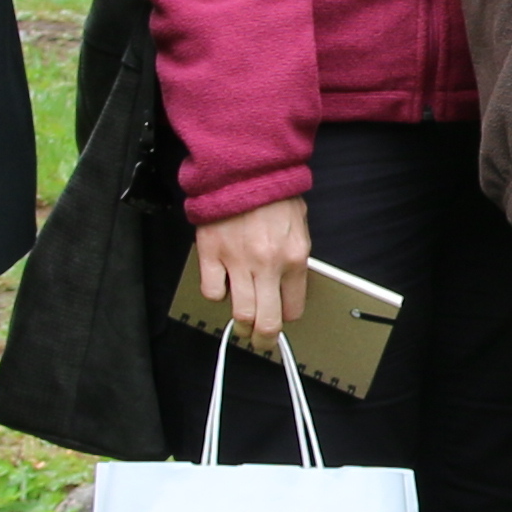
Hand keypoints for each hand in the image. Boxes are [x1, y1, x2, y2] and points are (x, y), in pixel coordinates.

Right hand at [194, 195, 312, 343]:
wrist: (244, 169)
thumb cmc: (273, 194)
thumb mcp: (299, 226)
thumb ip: (295, 258)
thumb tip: (288, 285)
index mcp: (294, 258)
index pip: (293, 309)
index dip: (285, 318)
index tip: (280, 319)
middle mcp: (268, 265)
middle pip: (266, 321)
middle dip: (263, 339)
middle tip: (260, 342)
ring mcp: (238, 261)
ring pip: (240, 313)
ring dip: (241, 325)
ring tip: (241, 325)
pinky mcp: (211, 254)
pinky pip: (212, 292)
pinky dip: (216, 295)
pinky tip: (222, 287)